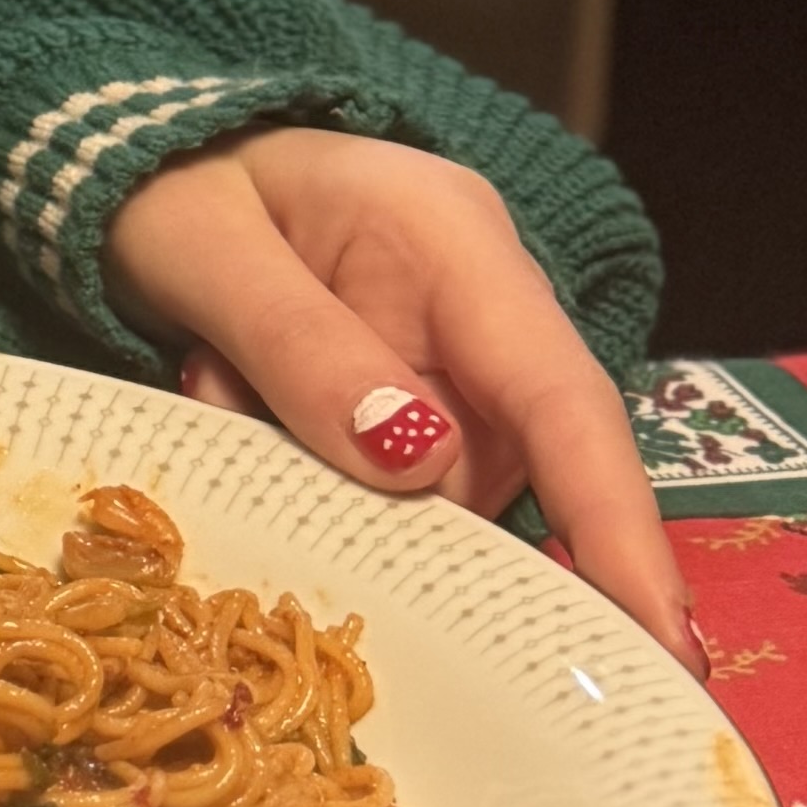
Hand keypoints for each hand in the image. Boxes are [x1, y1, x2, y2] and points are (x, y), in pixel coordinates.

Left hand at [101, 126, 699, 673]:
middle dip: (398, 517)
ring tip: (212, 378)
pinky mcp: (407, 406)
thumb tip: (414, 461)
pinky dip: (293, 470)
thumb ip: (300, 345)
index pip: (561, 399)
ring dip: (315, 482)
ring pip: (425, 496)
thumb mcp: (208, 250)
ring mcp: (448, 365)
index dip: (617, 527)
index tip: (664, 644)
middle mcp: (479, 312)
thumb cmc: (174, 184)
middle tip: (289, 485)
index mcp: (454, 240)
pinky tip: (219, 388)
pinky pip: (373, 488)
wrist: (142, 163)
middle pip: (499, 471)